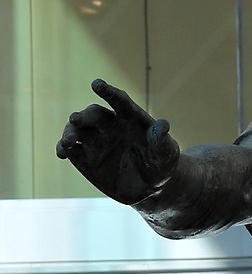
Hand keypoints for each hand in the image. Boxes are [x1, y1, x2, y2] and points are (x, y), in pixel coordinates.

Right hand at [55, 79, 178, 204]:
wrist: (150, 189)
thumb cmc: (161, 165)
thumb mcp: (167, 155)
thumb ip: (162, 141)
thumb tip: (163, 124)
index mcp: (129, 118)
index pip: (118, 101)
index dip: (108, 92)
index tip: (96, 85)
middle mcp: (109, 125)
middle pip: (93, 115)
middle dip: (84, 116)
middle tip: (76, 119)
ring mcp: (95, 141)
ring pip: (77, 130)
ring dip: (70, 133)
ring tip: (68, 142)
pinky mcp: (85, 159)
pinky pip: (71, 150)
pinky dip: (64, 149)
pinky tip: (62, 152)